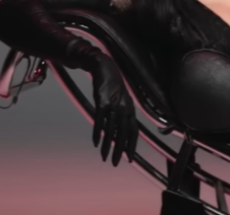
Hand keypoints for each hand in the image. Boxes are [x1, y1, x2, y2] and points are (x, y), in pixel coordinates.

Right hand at [72, 42, 138, 166]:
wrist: (103, 65)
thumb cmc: (112, 83)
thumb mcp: (121, 98)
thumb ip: (122, 112)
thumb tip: (120, 129)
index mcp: (130, 108)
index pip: (134, 131)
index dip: (132, 145)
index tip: (130, 158)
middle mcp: (124, 107)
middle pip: (123, 133)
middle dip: (120, 150)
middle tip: (116, 163)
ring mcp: (113, 104)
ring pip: (112, 129)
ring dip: (108, 145)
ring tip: (104, 157)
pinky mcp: (102, 100)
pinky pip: (100, 120)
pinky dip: (97, 132)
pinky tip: (96, 142)